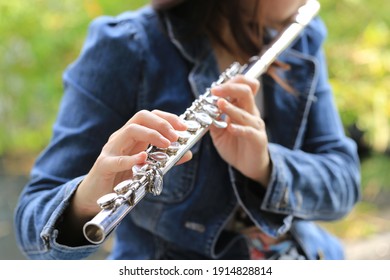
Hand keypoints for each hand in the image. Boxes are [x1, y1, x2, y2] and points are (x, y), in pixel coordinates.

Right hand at [73, 110, 191, 217]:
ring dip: (151, 135)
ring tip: (166, 145)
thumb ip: (166, 160)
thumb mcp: (147, 167)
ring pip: (129, 131)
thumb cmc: (122, 177)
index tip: (184, 127)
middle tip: (176, 136)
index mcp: (133, 136)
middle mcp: (121, 138)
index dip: (168, 118)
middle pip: (140, 117)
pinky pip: (117, 159)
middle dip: (161, 123)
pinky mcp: (104, 165)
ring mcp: (111, 150)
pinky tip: (144, 159)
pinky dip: (132, 158)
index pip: (150, 117)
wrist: (96, 194)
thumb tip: (188, 153)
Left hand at [209, 75, 270, 186]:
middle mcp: (250, 113)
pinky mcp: (258, 139)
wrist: (248, 166)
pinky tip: (230, 128)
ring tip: (220, 104)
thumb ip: (213, 120)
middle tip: (214, 91)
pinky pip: (249, 131)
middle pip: (246, 92)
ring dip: (231, 107)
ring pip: (245, 112)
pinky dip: (239, 128)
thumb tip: (202, 109)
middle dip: (229, 88)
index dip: (229, 83)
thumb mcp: (219, 132)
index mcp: (242, 108)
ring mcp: (256, 125)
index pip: (241, 86)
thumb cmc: (234, 145)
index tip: (214, 88)